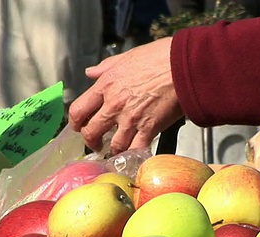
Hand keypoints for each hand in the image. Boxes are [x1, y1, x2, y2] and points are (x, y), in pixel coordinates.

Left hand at [68, 37, 183, 153]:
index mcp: (106, 85)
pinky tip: (134, 156)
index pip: (78, 110)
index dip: (76, 123)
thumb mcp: (126, 57)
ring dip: (114, 151)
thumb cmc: (159, 58)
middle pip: (91, 132)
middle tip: (96, 144)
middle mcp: (114, 104)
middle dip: (92, 141)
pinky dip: (134, 156)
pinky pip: (136, 150)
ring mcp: (131, 119)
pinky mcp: (149, 128)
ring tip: (117, 151)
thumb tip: (90, 73)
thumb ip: (105, 67)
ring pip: (113, 145)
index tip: (79, 127)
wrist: (183, 66)